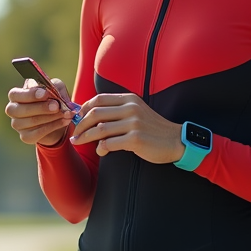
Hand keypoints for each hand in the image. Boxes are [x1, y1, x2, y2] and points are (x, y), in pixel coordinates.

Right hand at [5, 78, 75, 146]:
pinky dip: (53, 126)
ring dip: (51, 117)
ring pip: (32, 121)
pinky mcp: (25, 137)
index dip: (30, 94)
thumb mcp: (56, 88)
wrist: (58, 119)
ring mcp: (17, 125)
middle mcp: (13, 110)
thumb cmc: (53, 99)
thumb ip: (53, 87)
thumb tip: (48, 92)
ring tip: (66, 114)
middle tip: (57, 106)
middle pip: (21, 110)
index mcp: (16, 95)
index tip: (45, 94)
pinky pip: (38, 133)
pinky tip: (64, 121)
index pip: (15, 94)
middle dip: (42, 107)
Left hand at [69, 93, 185, 162]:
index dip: (83, 109)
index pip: (99, 99)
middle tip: (74, 133)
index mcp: (129, 99)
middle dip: (80, 124)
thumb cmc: (152, 129)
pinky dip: (101, 148)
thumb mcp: (137, 112)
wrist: (175, 140)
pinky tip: (100, 151)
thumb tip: (90, 116)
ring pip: (99, 129)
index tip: (77, 118)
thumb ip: (117, 111)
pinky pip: (109, 143)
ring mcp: (133, 123)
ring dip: (85, 137)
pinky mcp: (135, 139)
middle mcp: (131, 108)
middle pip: (95, 113)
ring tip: (78, 142)